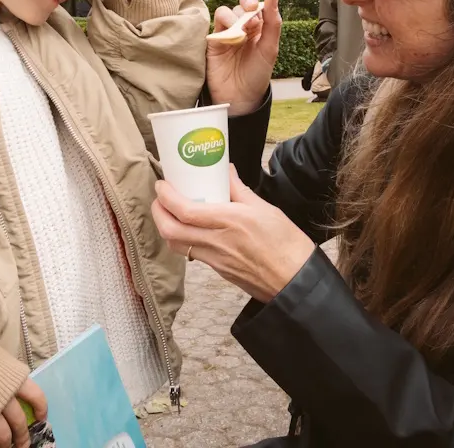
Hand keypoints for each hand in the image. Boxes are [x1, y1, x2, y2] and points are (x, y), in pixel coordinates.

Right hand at [0, 378, 47, 447]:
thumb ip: (8, 376)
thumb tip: (18, 389)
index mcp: (12, 380)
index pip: (35, 395)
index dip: (41, 409)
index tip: (41, 418)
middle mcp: (4, 397)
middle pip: (19, 422)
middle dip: (22, 436)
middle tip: (24, 444)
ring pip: (5, 436)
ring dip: (7, 444)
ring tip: (6, 446)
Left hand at [151, 166, 314, 303]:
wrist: (295, 281)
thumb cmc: (286, 244)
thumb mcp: (265, 208)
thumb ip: (239, 190)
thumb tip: (226, 172)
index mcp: (229, 221)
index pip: (185, 211)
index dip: (167, 197)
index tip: (162, 185)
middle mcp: (217, 242)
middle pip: (171, 231)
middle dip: (158, 213)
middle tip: (160, 199)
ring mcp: (215, 260)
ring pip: (177, 245)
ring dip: (167, 227)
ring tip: (170, 213)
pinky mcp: (218, 270)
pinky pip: (192, 254)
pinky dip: (183, 239)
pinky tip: (191, 229)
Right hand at [207, 0, 280, 116]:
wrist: (239, 96)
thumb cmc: (257, 74)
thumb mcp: (270, 49)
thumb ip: (273, 23)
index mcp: (259, 28)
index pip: (259, 6)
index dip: (258, 3)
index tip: (259, 9)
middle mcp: (243, 27)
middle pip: (241, 4)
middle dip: (245, 1)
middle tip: (249, 9)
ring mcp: (226, 33)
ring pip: (225, 11)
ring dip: (233, 17)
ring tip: (239, 35)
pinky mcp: (213, 41)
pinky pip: (212, 24)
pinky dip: (221, 26)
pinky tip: (229, 38)